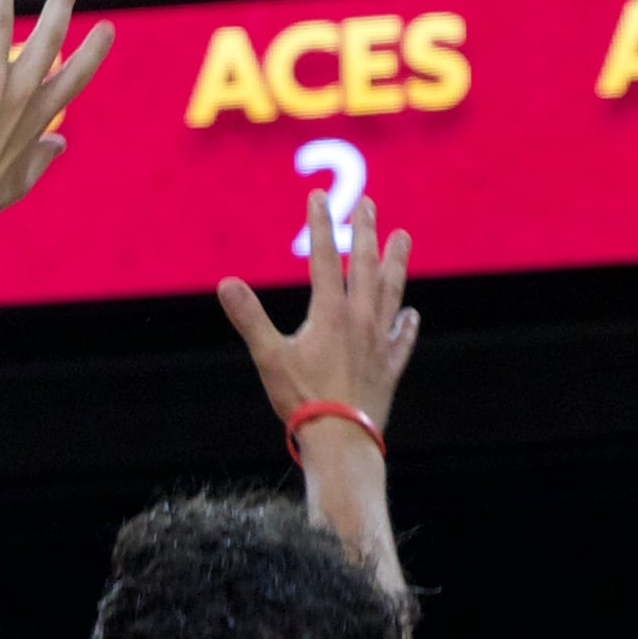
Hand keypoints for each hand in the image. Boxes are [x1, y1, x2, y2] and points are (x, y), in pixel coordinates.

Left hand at [0, 0, 108, 217]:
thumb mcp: (24, 177)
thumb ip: (43, 156)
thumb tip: (58, 144)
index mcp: (40, 115)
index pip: (76, 76)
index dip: (93, 52)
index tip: (106, 28)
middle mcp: (22, 94)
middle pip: (50, 37)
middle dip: (62, 1)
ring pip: (0, 21)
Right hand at [213, 195, 418, 437]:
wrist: (341, 441)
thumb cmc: (303, 401)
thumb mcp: (269, 357)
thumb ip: (250, 318)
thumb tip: (226, 284)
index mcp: (330, 313)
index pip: (326, 259)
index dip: (321, 226)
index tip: (320, 198)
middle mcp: (361, 321)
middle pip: (366, 266)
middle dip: (366, 232)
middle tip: (369, 204)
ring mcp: (379, 344)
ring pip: (390, 293)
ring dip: (396, 263)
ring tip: (403, 237)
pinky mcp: (389, 369)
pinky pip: (402, 339)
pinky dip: (406, 325)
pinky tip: (411, 315)